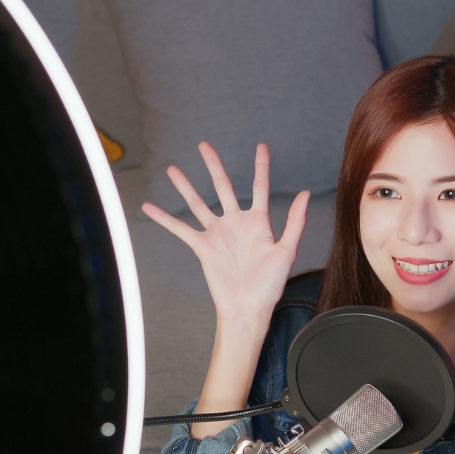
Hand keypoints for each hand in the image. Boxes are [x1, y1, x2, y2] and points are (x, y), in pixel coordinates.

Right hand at [142, 142, 309, 325]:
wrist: (249, 308)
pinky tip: (149, 208)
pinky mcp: (202, 247)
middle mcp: (235, 224)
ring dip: (184, 186)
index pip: (259, 186)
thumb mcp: (287, 250)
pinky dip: (164, 218)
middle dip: (213, 165)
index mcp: (258, 222)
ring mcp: (217, 234)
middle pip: (222, 186)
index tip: (261, 146)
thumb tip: (306, 194)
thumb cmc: (270, 285)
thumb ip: (295, 221)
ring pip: (197, 203)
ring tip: (171, 169)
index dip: (261, 166)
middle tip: (203, 145)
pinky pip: (180, 229)